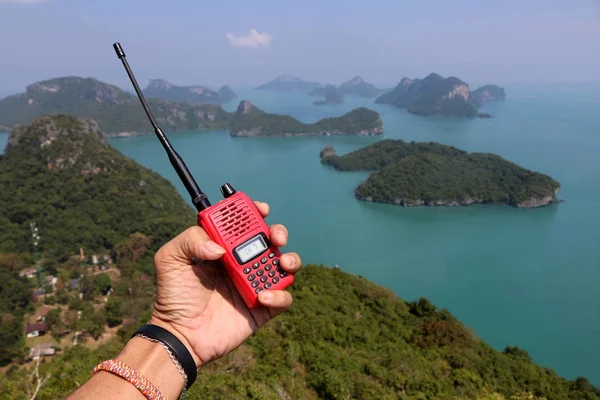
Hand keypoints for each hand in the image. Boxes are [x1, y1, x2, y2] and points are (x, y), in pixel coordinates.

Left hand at [148, 201, 300, 367]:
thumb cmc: (173, 297)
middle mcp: (242, 263)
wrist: (180, 335)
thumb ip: (190, 240)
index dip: (255, 213)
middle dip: (278, 232)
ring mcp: (254, 284)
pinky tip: (262, 296)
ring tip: (281, 263)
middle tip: (274, 236)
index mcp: (223, 247)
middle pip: (270, 240)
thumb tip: (220, 247)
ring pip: (285, 265)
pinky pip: (284, 297)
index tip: (261, 209)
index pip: (244, 224)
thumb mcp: (170, 259)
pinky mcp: (263, 308)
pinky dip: (280, 294)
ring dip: (290, 259)